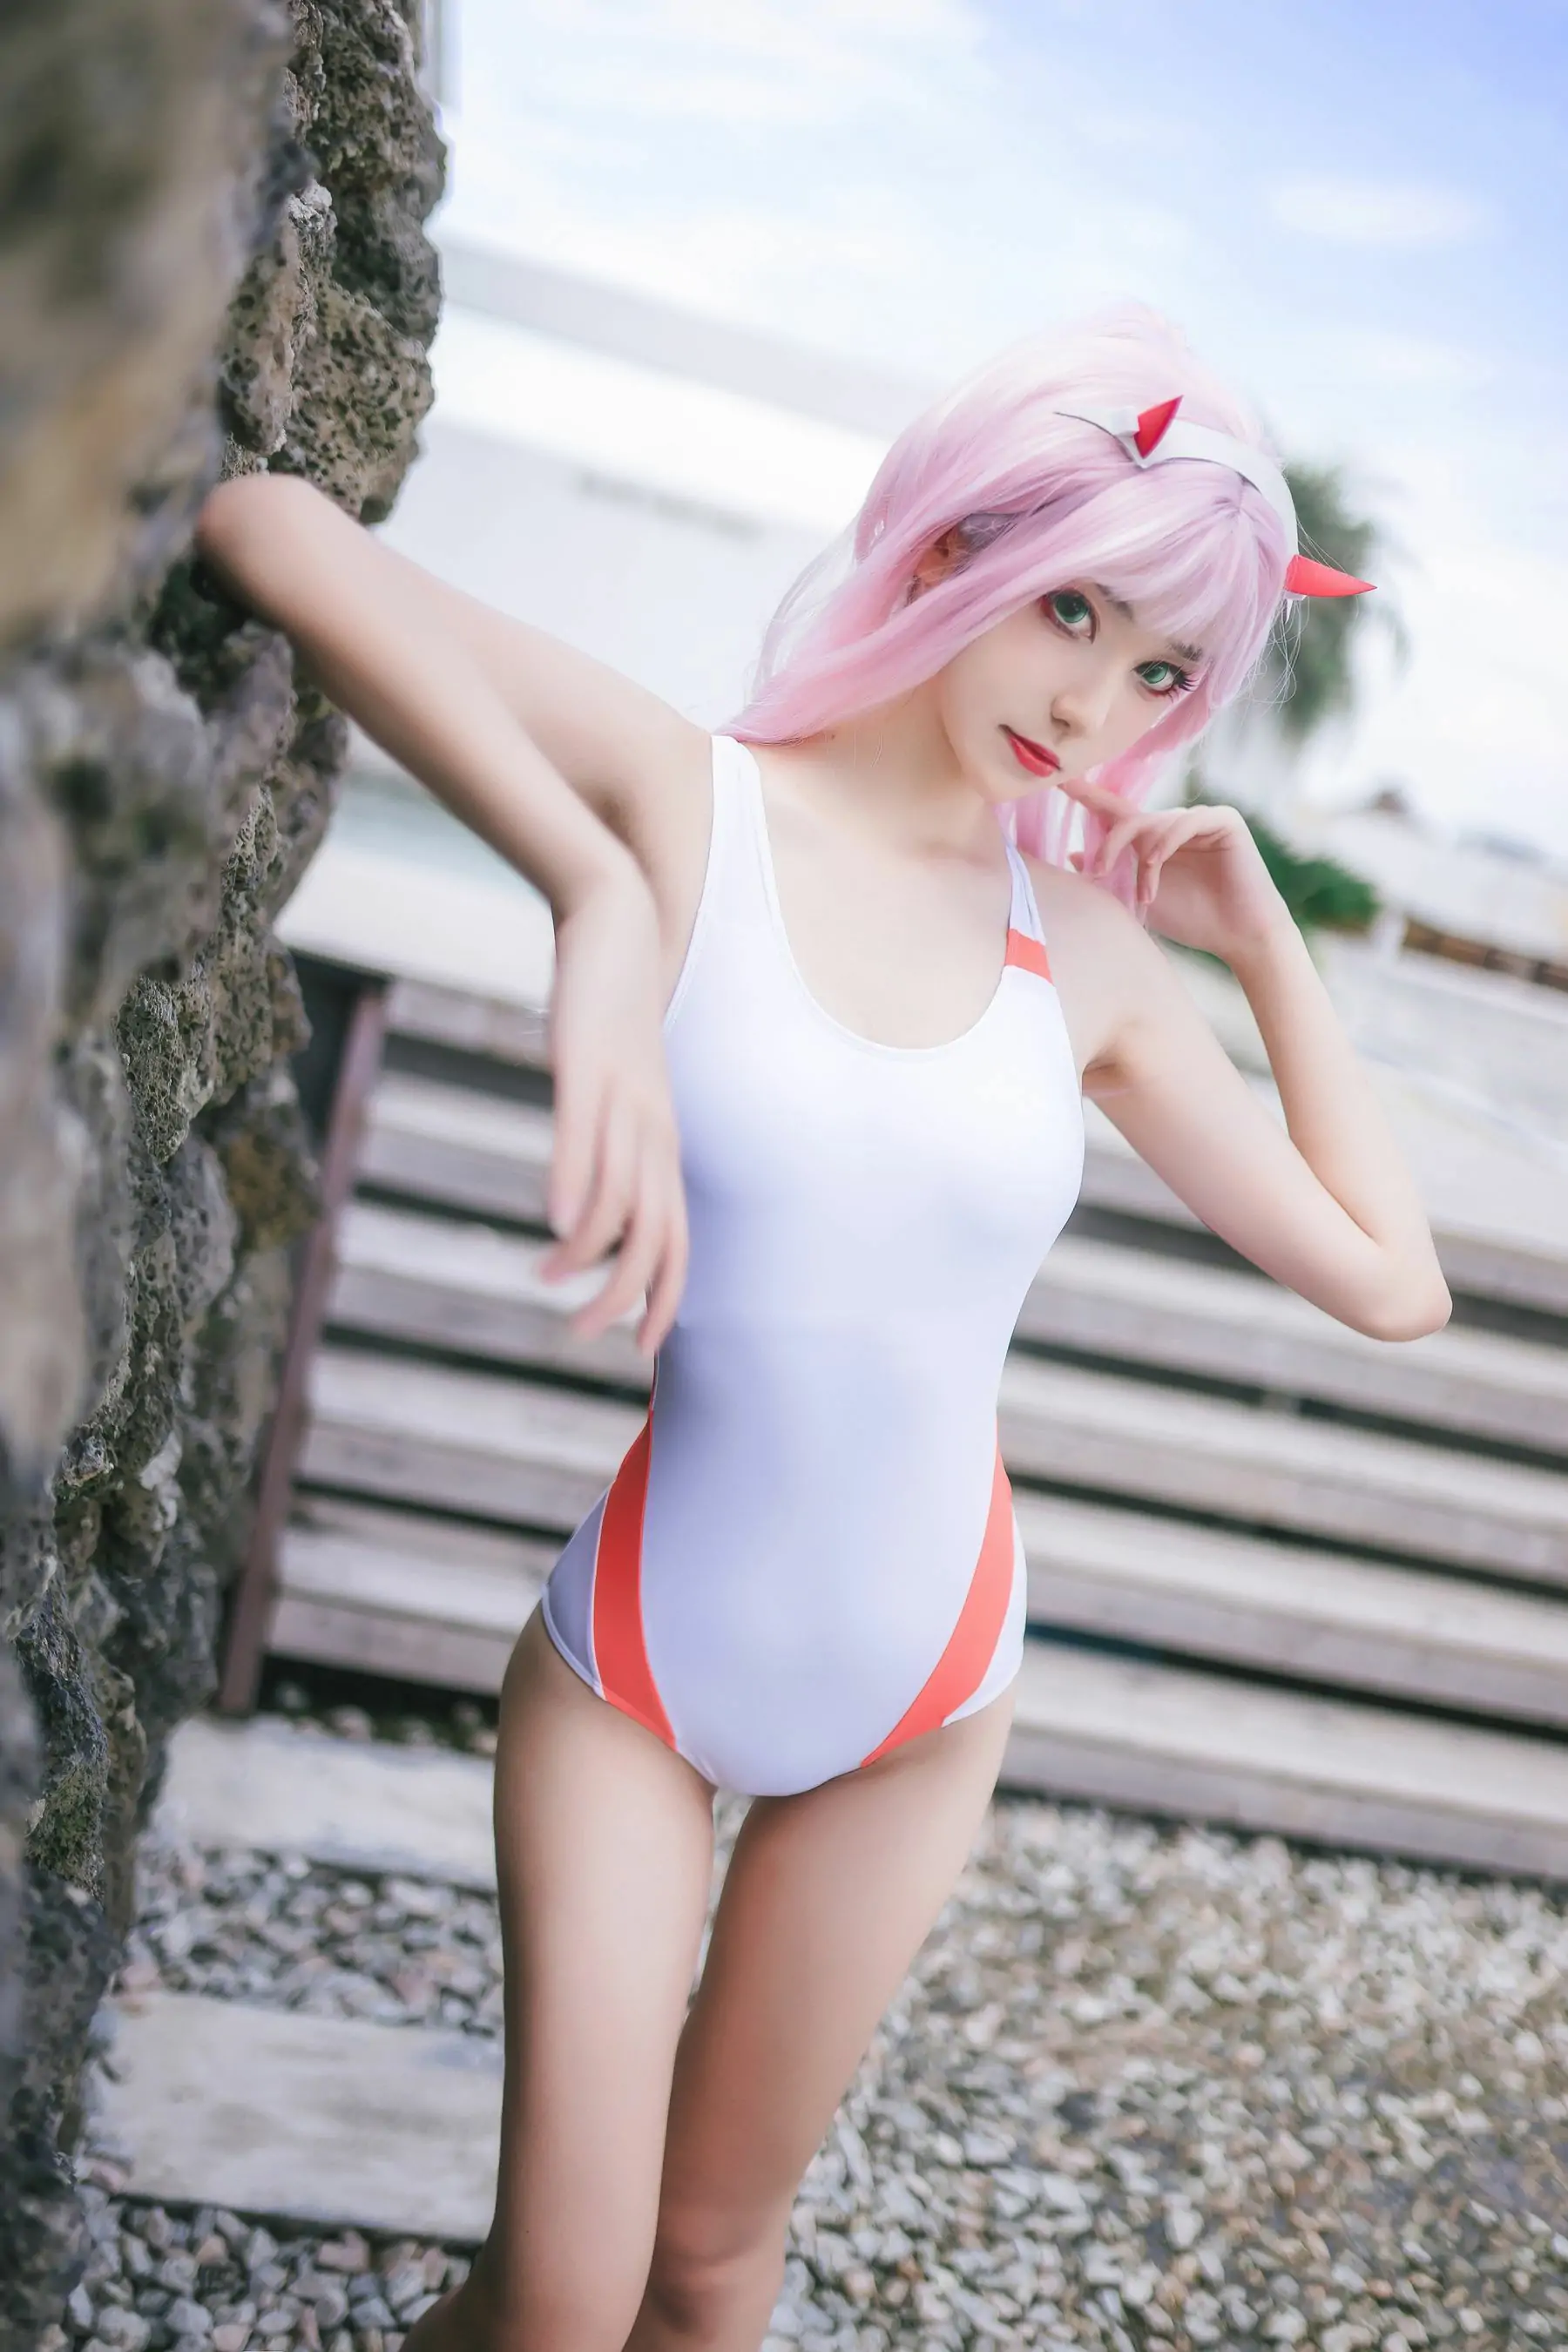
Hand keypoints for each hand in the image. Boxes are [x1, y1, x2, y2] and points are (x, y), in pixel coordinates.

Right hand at [540, 858, 687, 1354]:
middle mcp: (652, 1130)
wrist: (619, 924)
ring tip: (547, 1280)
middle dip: (627, 1296)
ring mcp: (623, 1099)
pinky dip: (574, 1181)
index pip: (677, 1241)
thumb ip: (610, 1140)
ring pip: (621, 1192)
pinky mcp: (587, 1066)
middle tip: (581, 1336)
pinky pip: (585, 1133)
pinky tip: (552, 1220)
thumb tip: (587, 1196)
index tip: (641, 1352)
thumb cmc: (616, 1014)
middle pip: (657, 1234)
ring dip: (589, 1249)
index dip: (664, 1299)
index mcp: (661, 1143)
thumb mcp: (619, 1086)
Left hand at [1058, 775, 1291, 963]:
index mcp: (1152, 841)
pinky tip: (1156, 862)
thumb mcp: (1138, 898)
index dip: (1087, 796)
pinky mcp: (1223, 821)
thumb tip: (1074, 855)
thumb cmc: (1192, 920)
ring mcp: (1199, 820)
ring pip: (1155, 823)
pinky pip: (1186, 820)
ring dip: (1144, 859)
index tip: (1057, 780)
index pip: (1114, 812)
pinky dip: (1167, 841)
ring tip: (1146, 892)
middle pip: (1128, 818)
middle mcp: (1173, 826)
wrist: (1238, 936)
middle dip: (1109, 844)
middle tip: (1096, 871)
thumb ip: (1111, 875)